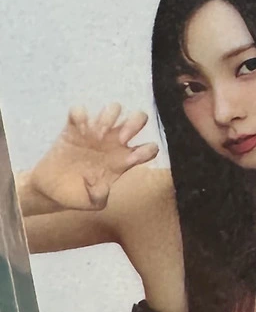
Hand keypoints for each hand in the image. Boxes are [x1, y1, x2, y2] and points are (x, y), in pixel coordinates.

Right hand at [26, 107, 158, 211]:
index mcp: (124, 160)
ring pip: (114, 108)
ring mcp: (95, 132)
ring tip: (97, 136)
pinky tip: (78, 131)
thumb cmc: (77, 195)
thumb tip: (100, 186)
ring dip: (108, 118)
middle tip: (120, 139)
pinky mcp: (74, 128)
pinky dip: (80, 116)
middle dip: (134, 124)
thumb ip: (99, 197)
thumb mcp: (91, 203)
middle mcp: (114, 143)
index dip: (148, 150)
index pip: (148, 149)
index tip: (132, 158)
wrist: (50, 191)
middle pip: (138, 118)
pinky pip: (80, 111)